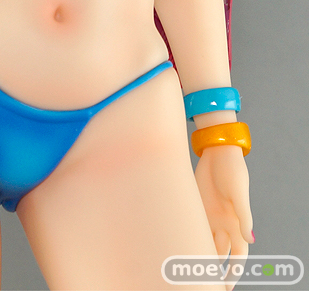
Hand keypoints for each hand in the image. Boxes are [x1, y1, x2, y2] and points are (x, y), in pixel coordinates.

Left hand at [195, 145, 252, 289]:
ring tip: (188, 270)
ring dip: (198, 254)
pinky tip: (177, 246)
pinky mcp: (197, 205)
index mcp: (237, 223)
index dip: (233, 272)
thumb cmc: (232, 170)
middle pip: (219, 253)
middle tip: (202, 284)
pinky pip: (192, 226)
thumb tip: (250, 240)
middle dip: (213, 269)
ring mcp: (209, 215)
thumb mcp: (238, 192)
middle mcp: (224, 223)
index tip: (226, 287)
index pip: (237, 255)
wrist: (216, 151)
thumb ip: (244, 216)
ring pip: (204, 241)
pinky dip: (186, 237)